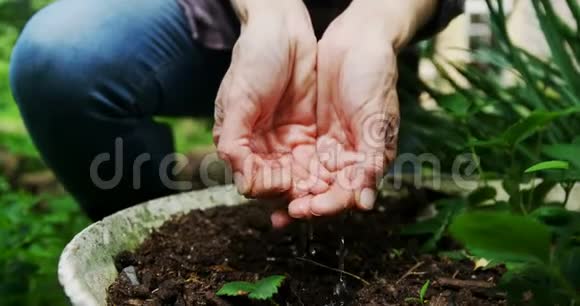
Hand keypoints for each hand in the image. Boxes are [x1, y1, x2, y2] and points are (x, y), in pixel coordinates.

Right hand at [213, 1, 327, 206]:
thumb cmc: (253, 59)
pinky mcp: (311, 134)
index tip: (285, 187)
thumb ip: (235, 141)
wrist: (283, 30)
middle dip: (296, 198)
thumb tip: (242, 181)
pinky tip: (340, 180)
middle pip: (281, 185)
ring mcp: (289, 142)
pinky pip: (320, 161)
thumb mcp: (238, 98)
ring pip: (302, 177)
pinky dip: (329, 174)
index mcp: (241, 145)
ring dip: (315, 192)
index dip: (270, 189)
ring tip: (328, 199)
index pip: (255, 180)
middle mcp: (264, 149)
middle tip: (312, 207)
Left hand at [287, 0, 436, 218]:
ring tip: (270, 206)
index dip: (326, 205)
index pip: (346, 193)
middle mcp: (347, 159)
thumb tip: (365, 205)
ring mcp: (327, 147)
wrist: (356, 41)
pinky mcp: (309, 134)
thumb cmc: (374, 77)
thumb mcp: (376, 120)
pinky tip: (266, 177)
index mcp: (367, 160)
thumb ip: (370, 161)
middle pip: (323, 192)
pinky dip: (281, 170)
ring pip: (306, 179)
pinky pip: (293, 158)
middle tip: (281, 215)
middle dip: (303, 204)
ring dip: (289, 193)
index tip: (304, 208)